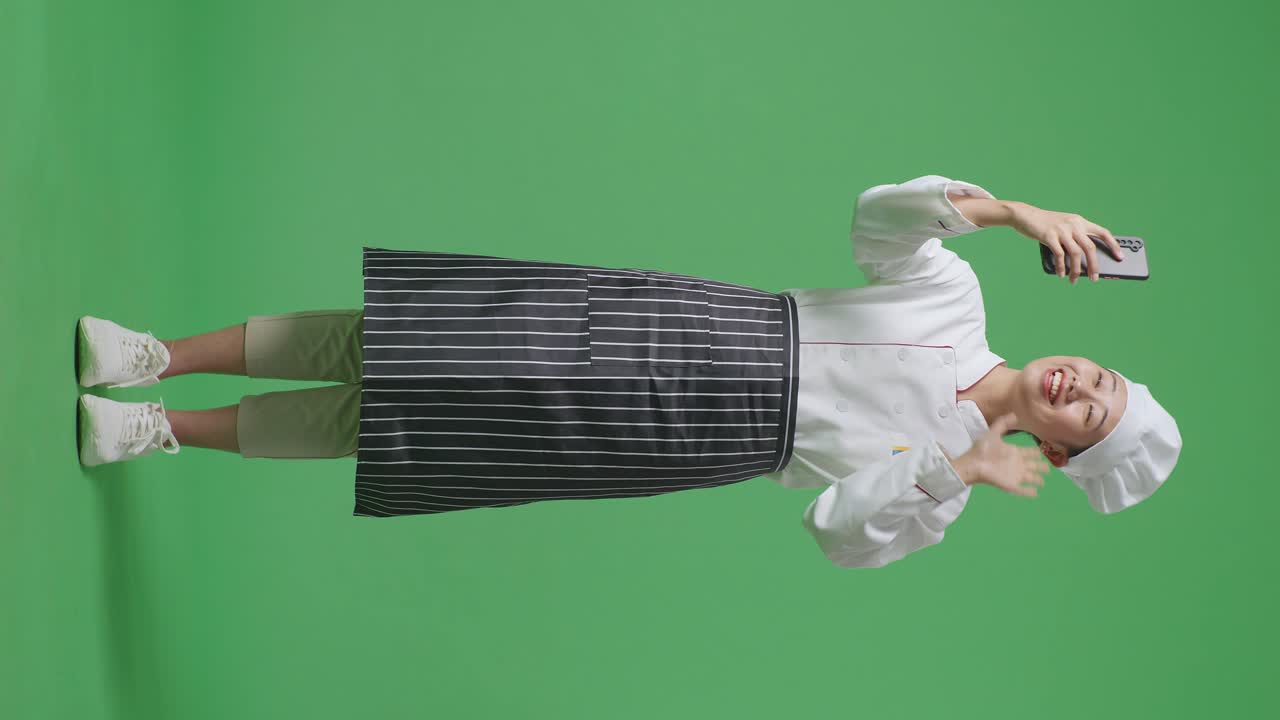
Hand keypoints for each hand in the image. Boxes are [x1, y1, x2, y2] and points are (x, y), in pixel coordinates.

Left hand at [949, 413, 1049, 497]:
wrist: (972, 463)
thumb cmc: (982, 449)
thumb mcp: (993, 433)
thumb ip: (1003, 423)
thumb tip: (1015, 414)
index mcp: (1013, 452)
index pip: (1029, 453)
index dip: (1036, 452)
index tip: (1043, 451)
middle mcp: (1016, 464)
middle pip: (1032, 466)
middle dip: (1041, 467)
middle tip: (1048, 469)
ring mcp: (1014, 476)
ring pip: (1030, 478)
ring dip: (1037, 480)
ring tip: (1042, 483)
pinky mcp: (1011, 485)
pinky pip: (1022, 490)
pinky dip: (1029, 492)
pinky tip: (1036, 493)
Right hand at [1008, 204, 1123, 283]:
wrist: (1024, 215)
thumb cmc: (1044, 224)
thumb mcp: (1063, 226)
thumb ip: (1074, 238)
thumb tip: (1083, 261)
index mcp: (1080, 221)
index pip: (1102, 232)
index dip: (1113, 245)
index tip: (1120, 256)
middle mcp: (1073, 224)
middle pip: (1090, 247)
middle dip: (1094, 265)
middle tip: (1095, 278)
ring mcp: (1061, 230)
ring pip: (1076, 253)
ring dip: (1077, 270)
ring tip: (1074, 280)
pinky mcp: (1049, 235)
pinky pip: (1060, 255)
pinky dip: (1062, 267)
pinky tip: (1061, 274)